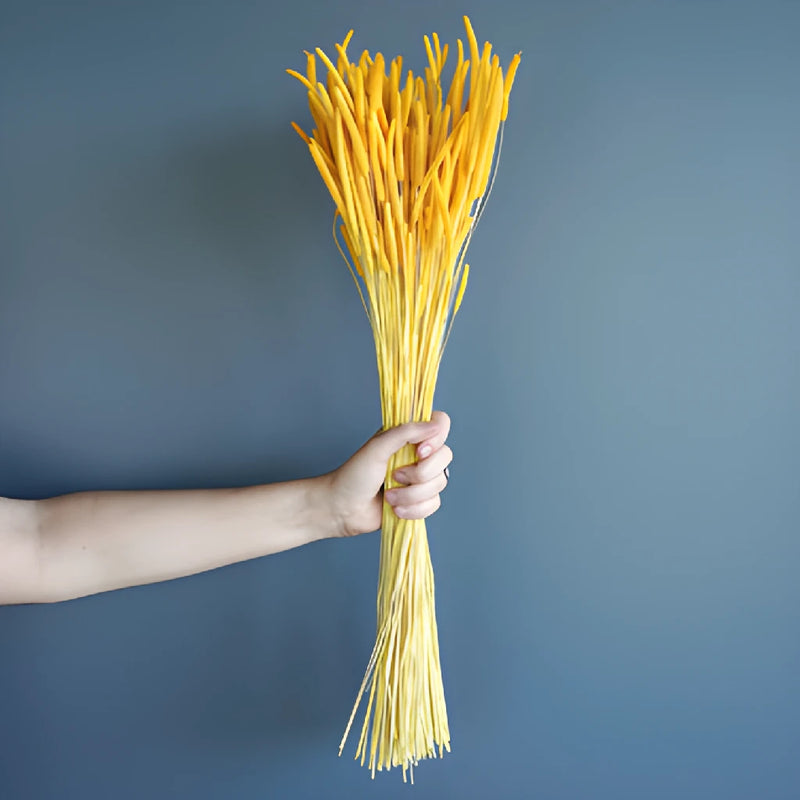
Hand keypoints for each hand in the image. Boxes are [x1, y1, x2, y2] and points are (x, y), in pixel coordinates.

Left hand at [327, 411, 452, 536]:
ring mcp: (421, 478)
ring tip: (390, 496)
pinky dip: (413, 509)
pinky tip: (396, 509)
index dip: (436, 439)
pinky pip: (434, 504)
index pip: (440, 424)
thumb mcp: (377, 447)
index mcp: (408, 436)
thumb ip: (405, 432)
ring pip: (439, 483)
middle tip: (394, 476)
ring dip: (412, 494)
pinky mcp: (420, 501)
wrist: (343, 509)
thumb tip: (434, 425)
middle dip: (420, 473)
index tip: (419, 451)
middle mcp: (418, 455)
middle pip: (446, 457)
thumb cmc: (354, 475)